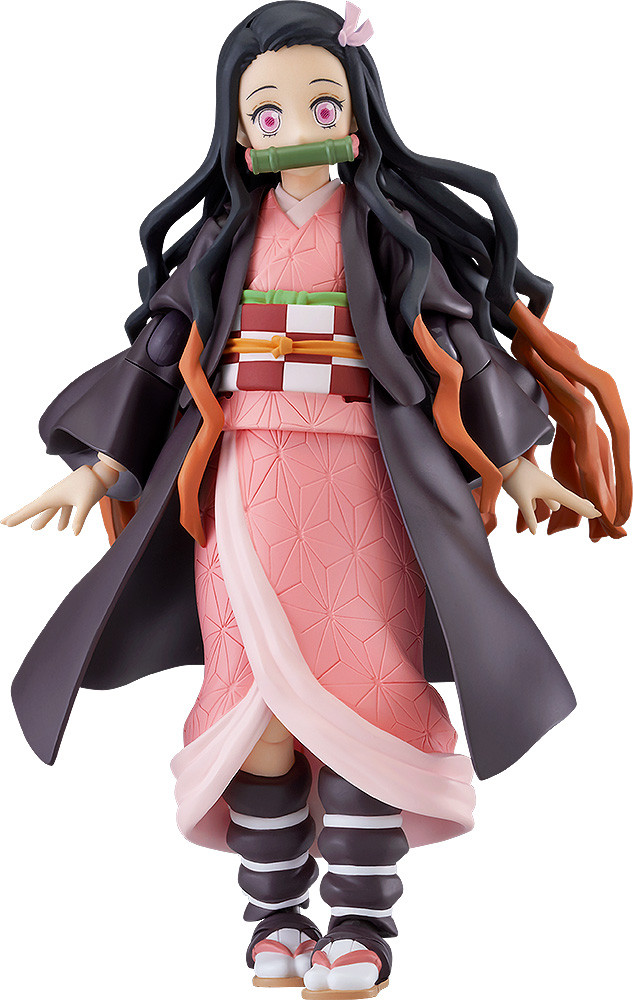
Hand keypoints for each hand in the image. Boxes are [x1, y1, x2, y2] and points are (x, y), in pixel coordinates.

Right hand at [2, 462, 117, 535]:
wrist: (102, 471)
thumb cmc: (93, 484)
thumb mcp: (86, 502)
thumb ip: (79, 518)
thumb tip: (75, 533)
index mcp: (53, 496)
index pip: (31, 509)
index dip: (18, 517)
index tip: (4, 523)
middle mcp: (55, 496)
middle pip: (35, 509)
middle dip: (22, 516)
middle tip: (6, 522)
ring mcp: (63, 496)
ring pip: (50, 510)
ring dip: (43, 519)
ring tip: (35, 528)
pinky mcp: (73, 496)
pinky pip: (64, 509)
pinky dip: (62, 518)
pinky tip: (61, 528)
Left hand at [501, 457, 600, 534]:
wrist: (506, 460)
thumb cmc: (515, 479)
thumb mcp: (521, 500)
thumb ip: (529, 516)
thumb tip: (534, 532)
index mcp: (553, 489)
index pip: (574, 502)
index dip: (586, 509)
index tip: (599, 514)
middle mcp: (552, 486)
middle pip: (571, 498)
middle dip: (583, 505)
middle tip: (596, 511)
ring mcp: (544, 484)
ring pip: (560, 496)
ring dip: (570, 501)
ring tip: (578, 505)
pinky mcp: (536, 483)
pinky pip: (548, 495)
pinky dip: (554, 501)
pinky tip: (554, 507)